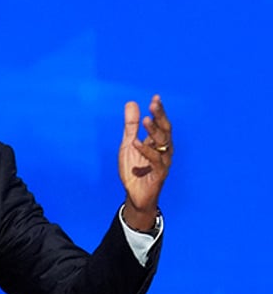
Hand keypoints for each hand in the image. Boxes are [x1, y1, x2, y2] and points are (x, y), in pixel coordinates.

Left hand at [118, 94, 172, 229]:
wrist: (134, 195)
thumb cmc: (134, 170)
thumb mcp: (128, 145)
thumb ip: (130, 126)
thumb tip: (131, 103)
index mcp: (158, 142)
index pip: (161, 123)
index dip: (159, 111)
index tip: (155, 98)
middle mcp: (164, 150)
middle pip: (165, 130)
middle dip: (160, 116)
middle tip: (154, 103)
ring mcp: (163, 162)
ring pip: (163, 143)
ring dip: (154, 131)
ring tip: (145, 119)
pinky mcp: (159, 174)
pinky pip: (154, 160)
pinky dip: (145, 150)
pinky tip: (136, 142)